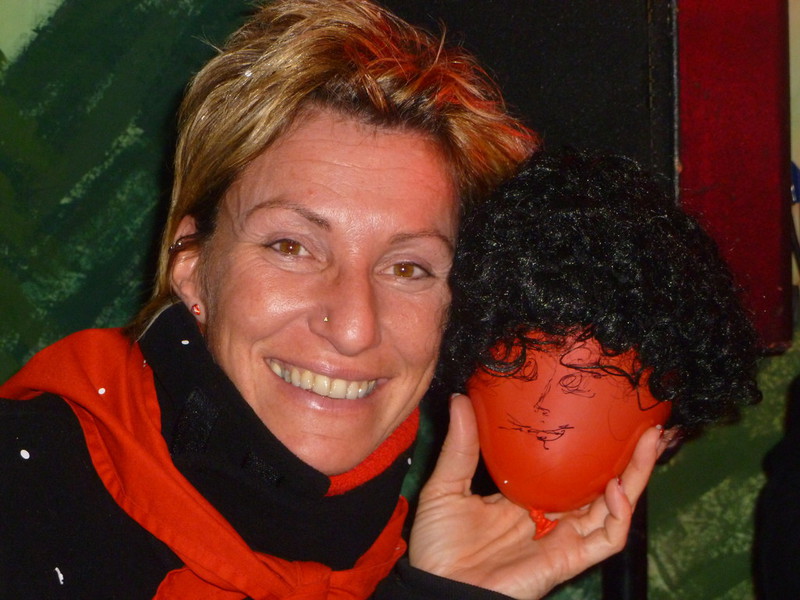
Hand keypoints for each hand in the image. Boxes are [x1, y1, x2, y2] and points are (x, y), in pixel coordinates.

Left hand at [408, 394, 667, 598]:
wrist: (439, 588)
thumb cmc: (440, 545)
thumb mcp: (447, 486)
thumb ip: (462, 446)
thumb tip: (461, 399)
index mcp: (528, 496)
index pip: (570, 468)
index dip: (590, 445)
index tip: (602, 412)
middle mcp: (552, 515)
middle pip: (601, 484)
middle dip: (628, 456)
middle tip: (645, 422)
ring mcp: (563, 537)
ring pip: (614, 506)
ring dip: (636, 475)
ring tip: (650, 441)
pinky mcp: (568, 559)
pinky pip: (607, 539)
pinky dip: (620, 514)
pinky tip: (617, 487)